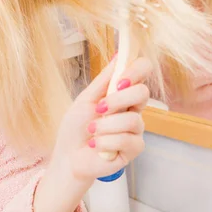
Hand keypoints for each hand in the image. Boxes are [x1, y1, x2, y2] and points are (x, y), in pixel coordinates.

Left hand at [51, 55, 152, 184]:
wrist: (68, 157)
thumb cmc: (75, 128)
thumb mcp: (86, 99)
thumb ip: (104, 80)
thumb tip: (118, 55)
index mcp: (122, 93)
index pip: (142, 72)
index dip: (137, 70)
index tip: (120, 79)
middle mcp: (133, 109)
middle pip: (143, 93)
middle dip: (117, 100)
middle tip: (99, 109)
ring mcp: (136, 130)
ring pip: (132, 120)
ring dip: (106, 126)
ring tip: (92, 131)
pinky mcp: (134, 149)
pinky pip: (127, 140)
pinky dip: (106, 142)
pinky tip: (96, 146)